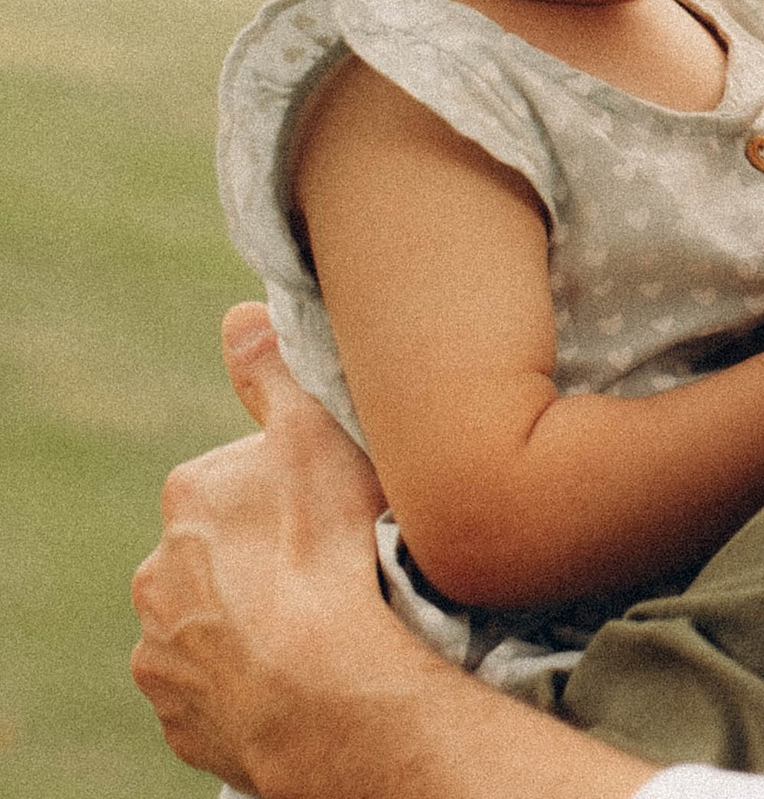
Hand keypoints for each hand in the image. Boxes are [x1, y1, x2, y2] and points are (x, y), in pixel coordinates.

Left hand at [131, 304, 403, 790]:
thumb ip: (276, 372)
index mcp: (191, 499)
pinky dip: (250, 679)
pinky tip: (300, 674)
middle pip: (222, 553)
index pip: (240, 480)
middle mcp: (158, 573)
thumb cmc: (329, 553)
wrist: (323, 691)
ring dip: (254, 621)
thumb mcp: (317, 433)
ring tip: (323, 629)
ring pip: (214, 622)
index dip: (293, 491)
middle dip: (264, 559)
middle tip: (334, 571)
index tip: (335, 510)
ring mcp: (164, 651)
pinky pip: (216, 687)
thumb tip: (238, 318)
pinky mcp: (180, 714)